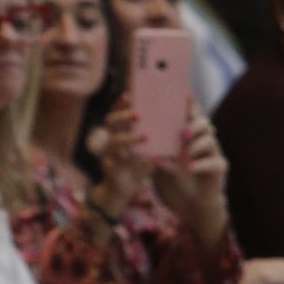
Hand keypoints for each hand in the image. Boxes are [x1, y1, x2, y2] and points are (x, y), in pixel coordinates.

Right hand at [87, 98, 152, 216]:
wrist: (124, 189)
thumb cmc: (137, 164)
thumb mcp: (148, 148)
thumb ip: (156, 135)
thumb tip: (175, 119)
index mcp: (119, 131)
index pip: (117, 113)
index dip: (120, 104)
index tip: (129, 94)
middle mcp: (110, 140)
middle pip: (110, 123)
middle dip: (123, 117)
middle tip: (138, 115)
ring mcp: (108, 154)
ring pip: (113, 142)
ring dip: (128, 138)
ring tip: (145, 136)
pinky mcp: (111, 169)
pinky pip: (116, 162)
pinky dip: (128, 160)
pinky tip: (141, 158)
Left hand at [154, 101, 228, 219]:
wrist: (193, 203)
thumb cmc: (179, 179)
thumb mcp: (166, 163)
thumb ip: (160, 152)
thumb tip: (144, 142)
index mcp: (191, 136)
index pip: (190, 116)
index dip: (189, 105)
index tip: (184, 94)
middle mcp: (204, 141)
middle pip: (204, 124)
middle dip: (193, 125)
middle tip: (182, 132)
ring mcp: (214, 153)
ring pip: (209, 141)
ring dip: (195, 145)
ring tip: (184, 153)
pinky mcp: (220, 167)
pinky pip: (213, 162)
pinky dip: (199, 164)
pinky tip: (189, 168)